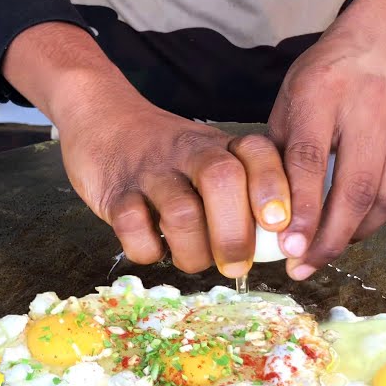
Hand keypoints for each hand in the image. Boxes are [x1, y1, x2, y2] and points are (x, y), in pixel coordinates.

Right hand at [3, 22, 290, 277]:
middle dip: (234, 234)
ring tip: (192, 259)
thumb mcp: (215, 160)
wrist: (104, 121)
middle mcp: (190, 152)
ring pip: (181, 212)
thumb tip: (281, 247)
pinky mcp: (115, 193)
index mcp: (223, 146)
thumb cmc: (174, 158)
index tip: (278, 225)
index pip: (259, 154)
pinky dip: (147, 250)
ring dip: (193, 252)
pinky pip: (133, 227)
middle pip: (222, 181)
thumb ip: (248, 195)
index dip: (274, 189)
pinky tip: (154, 248)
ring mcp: (151, 172)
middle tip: (235, 264)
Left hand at [269, 0, 385, 279]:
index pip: (310, 161)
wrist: (375, 47)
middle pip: (357, 187)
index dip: (302, 212)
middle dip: (330, 237)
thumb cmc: (320, 86)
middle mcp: (369, 101)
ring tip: (330, 246)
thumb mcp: (287, 108)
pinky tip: (358, 224)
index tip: (290, 250)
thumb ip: (280, 160)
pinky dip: (381, 218)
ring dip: (357, 233)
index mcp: (321, 91)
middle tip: (307, 264)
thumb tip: (271, 226)